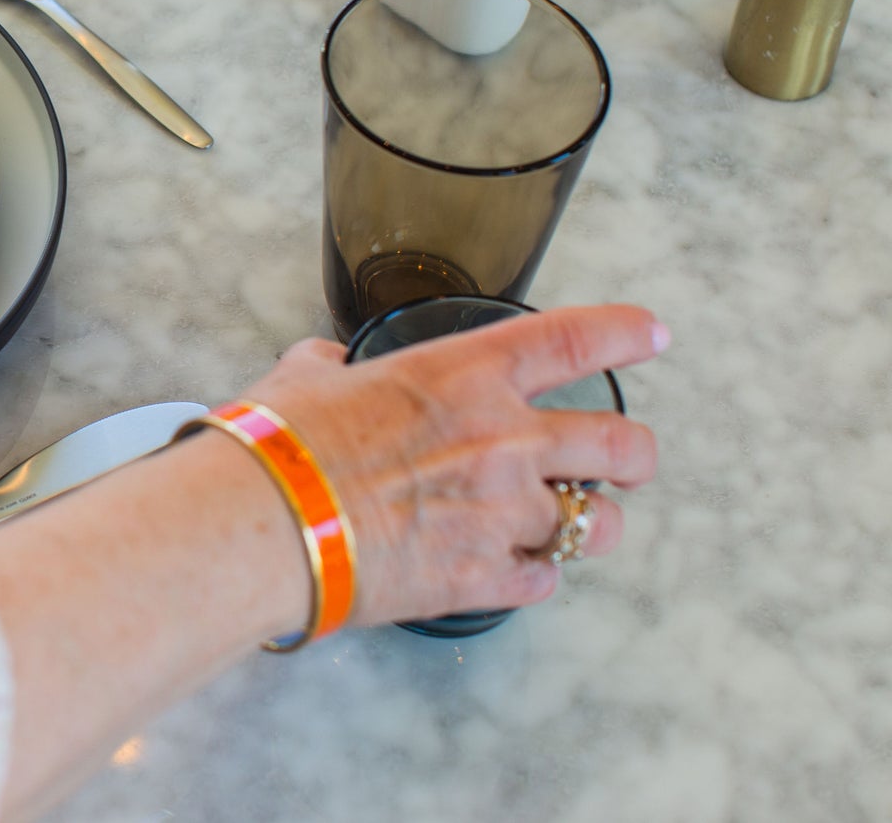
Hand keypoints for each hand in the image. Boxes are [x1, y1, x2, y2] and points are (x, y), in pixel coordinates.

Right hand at [244, 304, 662, 626]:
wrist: (264, 524)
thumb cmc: (278, 446)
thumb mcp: (302, 381)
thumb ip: (327, 367)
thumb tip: (323, 365)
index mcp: (463, 375)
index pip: (572, 339)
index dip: (623, 331)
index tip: (649, 333)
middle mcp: (503, 440)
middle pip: (621, 444)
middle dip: (634, 455)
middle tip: (626, 461)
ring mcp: (502, 514)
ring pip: (598, 524)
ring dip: (589, 523)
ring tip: (570, 526)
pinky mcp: (485, 579)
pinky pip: (544, 580)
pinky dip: (533, 574)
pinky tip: (511, 569)